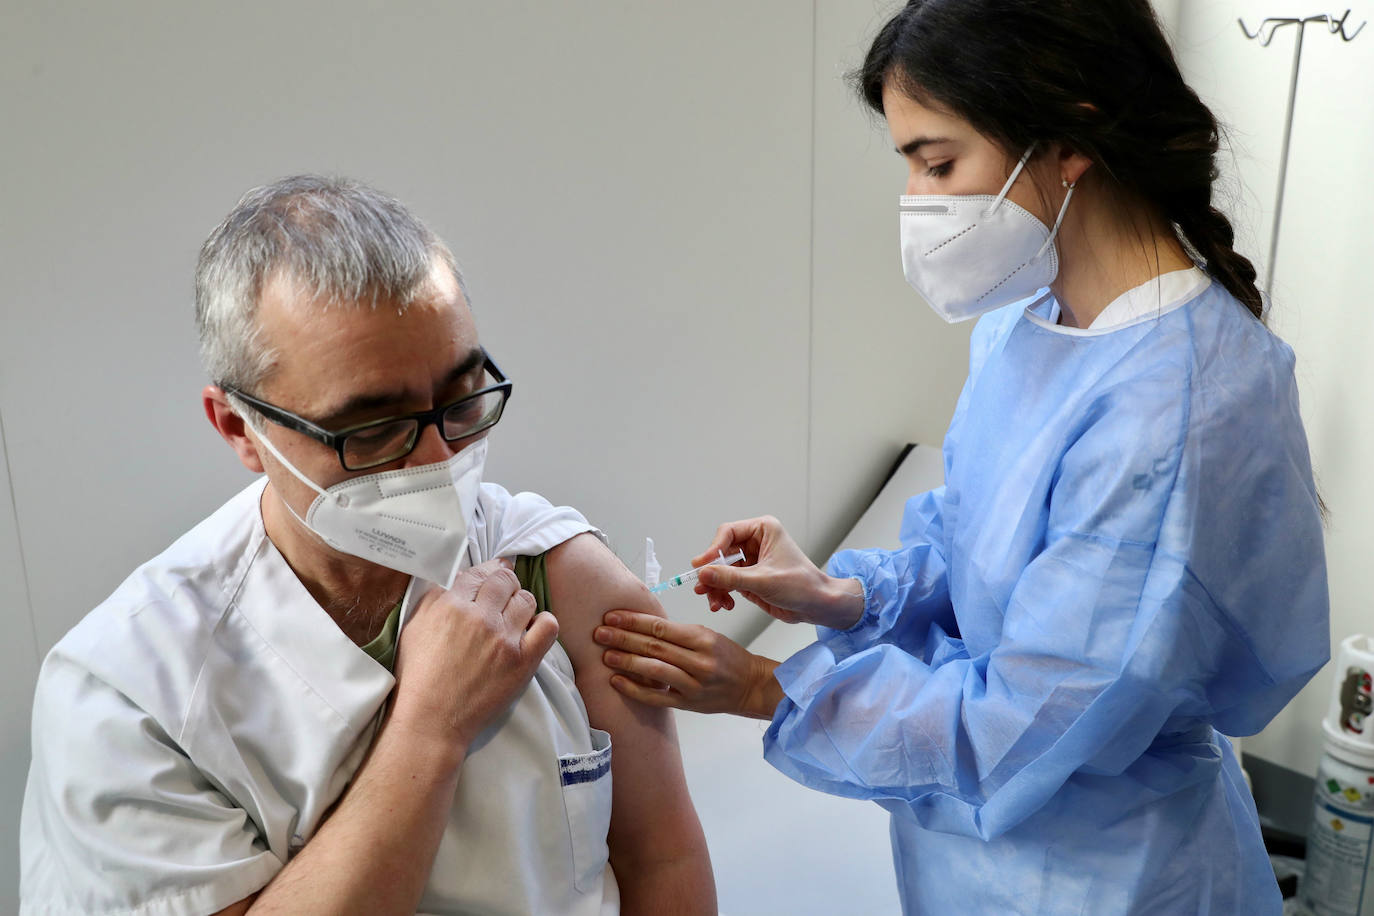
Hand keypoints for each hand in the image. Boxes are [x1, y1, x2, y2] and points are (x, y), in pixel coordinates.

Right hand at [389, 559, 558, 756]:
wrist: (431, 720)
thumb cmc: (418, 677)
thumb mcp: (414, 627)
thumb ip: (435, 598)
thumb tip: (459, 578)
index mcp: (449, 605)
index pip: (479, 572)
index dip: (488, 572)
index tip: (493, 575)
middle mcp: (478, 617)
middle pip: (505, 580)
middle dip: (505, 584)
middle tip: (503, 596)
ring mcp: (503, 639)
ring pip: (526, 599)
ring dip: (521, 604)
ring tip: (513, 617)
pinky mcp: (522, 660)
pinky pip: (548, 626)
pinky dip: (542, 623)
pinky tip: (531, 630)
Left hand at [593, 610, 782, 719]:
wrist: (751, 686)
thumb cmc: (727, 657)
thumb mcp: (708, 636)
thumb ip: (677, 634)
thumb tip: (639, 626)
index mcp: (702, 638)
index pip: (661, 627)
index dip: (633, 620)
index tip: (611, 615)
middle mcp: (698, 661)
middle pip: (654, 647)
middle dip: (623, 638)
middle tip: (599, 632)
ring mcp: (693, 685)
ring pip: (654, 671)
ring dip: (626, 662)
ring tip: (605, 655)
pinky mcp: (688, 704)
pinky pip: (657, 697)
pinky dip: (634, 689)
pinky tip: (616, 681)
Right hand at [692, 516, 864, 629]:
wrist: (817, 606)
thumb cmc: (802, 585)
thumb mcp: (763, 581)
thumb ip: (731, 577)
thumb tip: (703, 574)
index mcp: (763, 530)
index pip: (728, 533)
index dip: (712, 549)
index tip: (701, 566)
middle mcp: (755, 542)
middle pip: (721, 553)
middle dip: (712, 574)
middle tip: (702, 589)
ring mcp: (751, 561)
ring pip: (721, 570)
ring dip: (715, 587)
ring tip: (715, 603)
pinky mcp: (749, 578)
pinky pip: (727, 583)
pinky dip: (722, 594)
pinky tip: (725, 605)